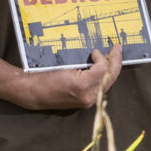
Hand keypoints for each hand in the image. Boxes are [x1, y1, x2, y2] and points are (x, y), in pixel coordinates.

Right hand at [8, 45, 122, 110]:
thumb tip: (96, 54)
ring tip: (114, 56)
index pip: (102, 69)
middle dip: (116, 62)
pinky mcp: (85, 102)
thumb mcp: (64, 63)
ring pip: (107, 83)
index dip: (102, 57)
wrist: (33, 92)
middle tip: (117, 48)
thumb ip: (82, 61)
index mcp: (81, 86)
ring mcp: (87, 101)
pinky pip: (100, 87)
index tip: (94, 51)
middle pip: (109, 77)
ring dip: (112, 69)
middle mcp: (88, 96)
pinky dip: (103, 77)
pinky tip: (104, 68)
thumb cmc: (44, 75)